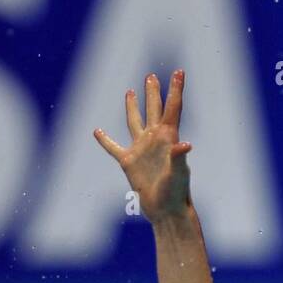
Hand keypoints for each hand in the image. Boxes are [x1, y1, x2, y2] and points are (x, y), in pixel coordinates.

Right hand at [94, 69, 192, 222]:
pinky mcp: (128, 163)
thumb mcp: (179, 174)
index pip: (172, 108)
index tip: (178, 71)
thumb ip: (179, 158)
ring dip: (133, 107)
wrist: (164, 211)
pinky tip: (97, 131)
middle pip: (153, 110)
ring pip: (134, 123)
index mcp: (168, 138)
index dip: (175, 89)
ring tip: (130, 92)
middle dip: (153, 93)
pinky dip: (105, 140)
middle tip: (151, 76)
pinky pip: (114, 148)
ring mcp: (141, 150)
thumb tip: (185, 145)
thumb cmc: (176, 193)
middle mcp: (154, 140)